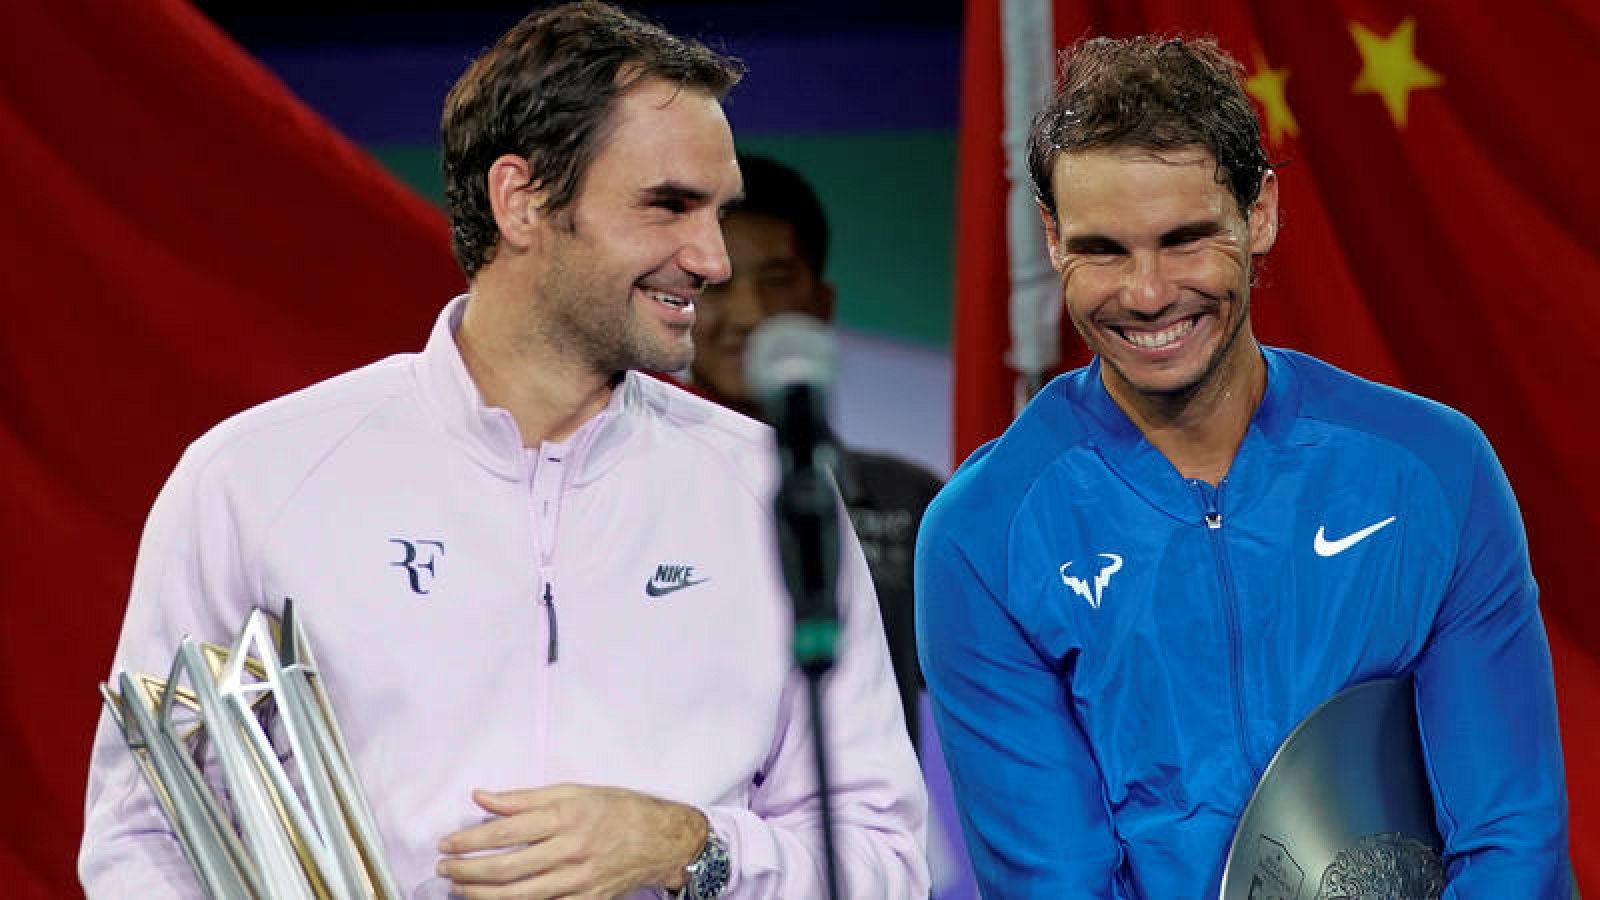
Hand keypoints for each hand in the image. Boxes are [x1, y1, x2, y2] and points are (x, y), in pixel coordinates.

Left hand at [437, 783, 708, 898]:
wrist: (661, 840)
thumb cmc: (617, 810)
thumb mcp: (574, 791)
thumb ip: (525, 797)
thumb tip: (481, 797)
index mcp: (566, 816)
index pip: (505, 830)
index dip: (470, 839)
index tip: (447, 842)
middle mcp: (571, 850)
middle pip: (506, 868)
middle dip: (468, 870)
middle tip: (445, 868)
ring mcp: (578, 881)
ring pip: (518, 895)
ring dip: (481, 894)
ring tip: (459, 888)